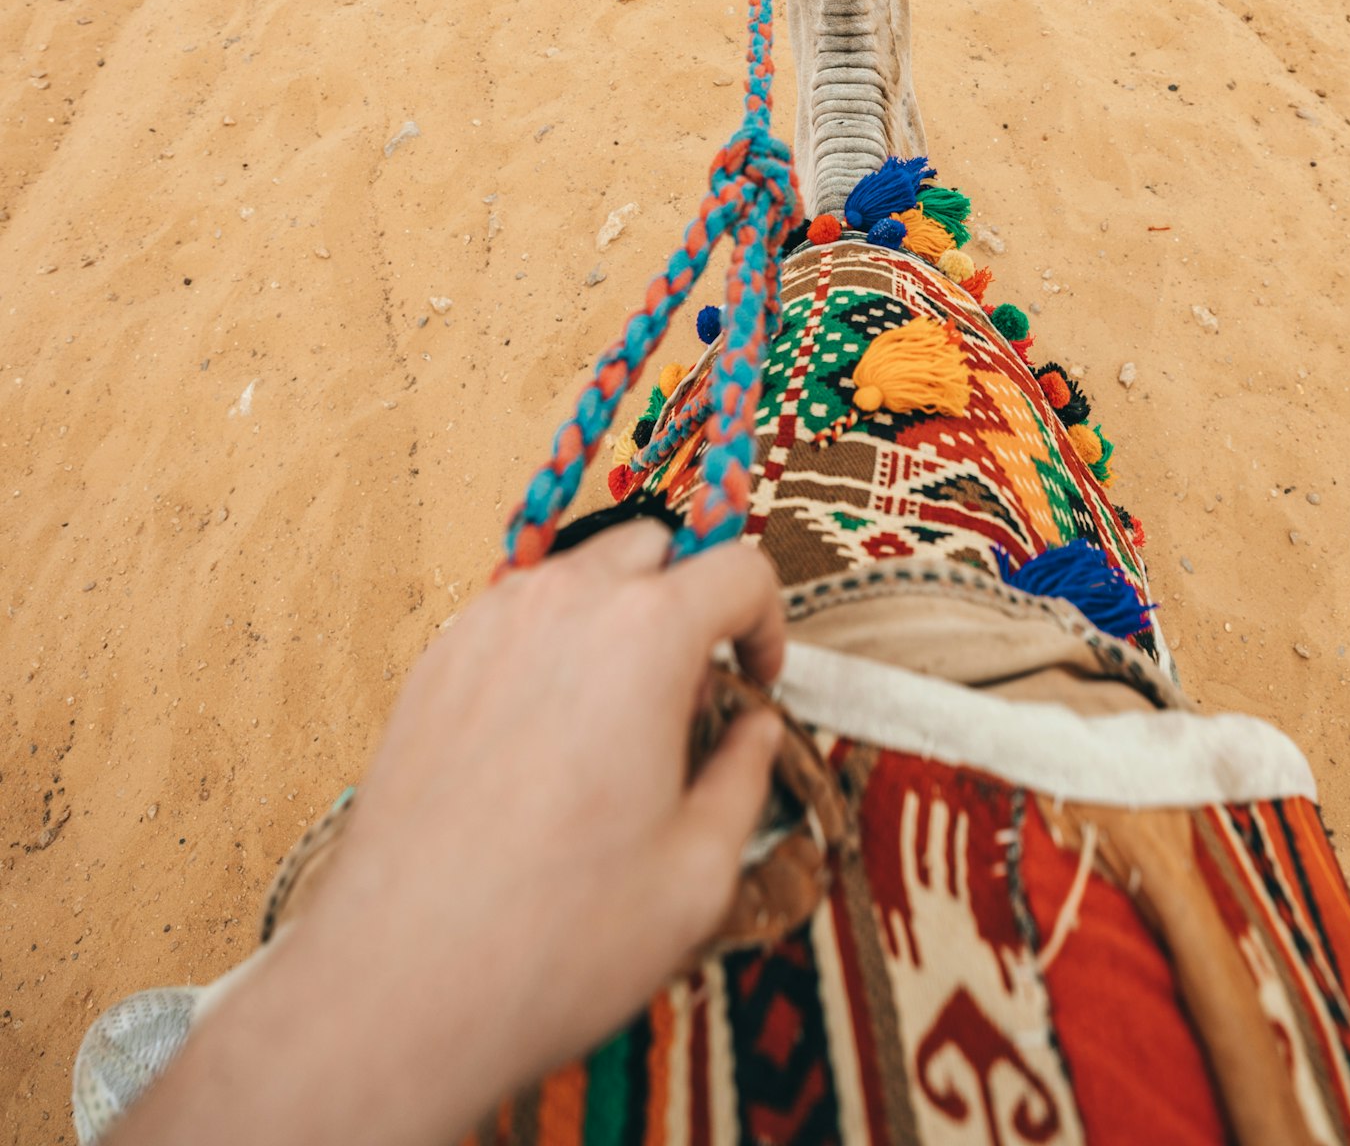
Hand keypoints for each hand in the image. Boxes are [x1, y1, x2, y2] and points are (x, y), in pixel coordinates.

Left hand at [116, 524, 783, 1145]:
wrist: (402, 981)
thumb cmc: (557, 937)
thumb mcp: (697, 872)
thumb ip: (745, 778)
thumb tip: (755, 732)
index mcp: (646, 636)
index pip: (738, 568)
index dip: (766, 621)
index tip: (756, 680)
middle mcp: (562, 604)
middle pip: (652, 550)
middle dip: (688, 604)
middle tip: (691, 698)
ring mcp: (485, 626)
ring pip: (576, 579)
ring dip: (615, 622)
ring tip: (615, 726)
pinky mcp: (432, 664)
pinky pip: (512, 620)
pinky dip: (548, 651)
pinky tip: (545, 744)